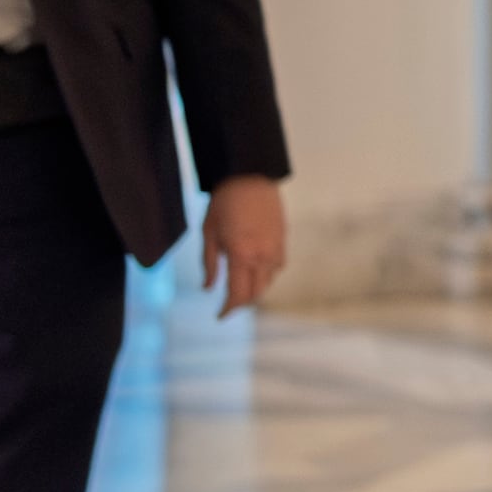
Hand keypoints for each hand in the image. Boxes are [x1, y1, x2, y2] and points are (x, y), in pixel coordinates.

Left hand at [202, 175, 286, 316]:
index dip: (228, 309)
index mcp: (242, 255)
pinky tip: (256, 271)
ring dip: (255, 290)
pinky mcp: (283, 239)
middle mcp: (263, 255)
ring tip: (241, 288)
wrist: (250, 175)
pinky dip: (266, 275)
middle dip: (242, 303)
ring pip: (269, 281)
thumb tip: (209, 288)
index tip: (220, 316)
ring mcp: (276, 247)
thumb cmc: (224, 203)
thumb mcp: (209, 233)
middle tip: (228, 304)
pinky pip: (277, 266)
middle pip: (256, 293)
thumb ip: (210, 264)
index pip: (238, 294)